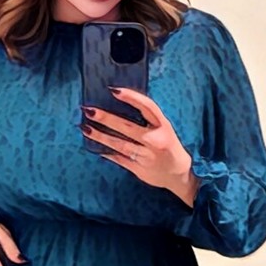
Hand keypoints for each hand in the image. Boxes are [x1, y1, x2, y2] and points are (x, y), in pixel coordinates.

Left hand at [80, 87, 200, 206]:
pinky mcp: (139, 169)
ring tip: (85, 128)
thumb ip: (147, 119)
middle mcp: (155, 140)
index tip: (114, 90)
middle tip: (89, 110)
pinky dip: (106, 152)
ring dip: (101, 136)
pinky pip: (119, 159)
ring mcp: (146, 156)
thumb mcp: (164, 128)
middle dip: (106, 118)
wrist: (180, 174)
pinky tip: (94, 147)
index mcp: (163, 126)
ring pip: (120, 144)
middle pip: (127, 127)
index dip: (131, 98)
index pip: (147, 108)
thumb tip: (120, 104)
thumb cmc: (169, 146)